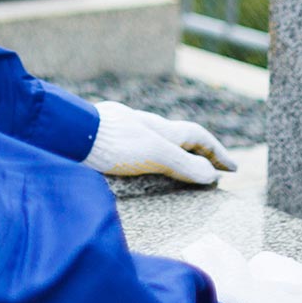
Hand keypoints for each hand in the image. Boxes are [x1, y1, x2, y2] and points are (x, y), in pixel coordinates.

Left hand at [81, 101, 235, 184]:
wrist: (69, 134)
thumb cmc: (112, 142)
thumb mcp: (154, 154)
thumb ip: (183, 164)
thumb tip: (211, 175)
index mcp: (161, 129)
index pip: (197, 136)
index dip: (217, 152)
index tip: (232, 169)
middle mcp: (143, 127)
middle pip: (178, 137)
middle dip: (198, 152)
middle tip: (211, 170)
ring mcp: (123, 131)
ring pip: (156, 141)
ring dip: (173, 154)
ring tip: (181, 171)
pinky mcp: (104, 140)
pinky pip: (135, 148)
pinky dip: (149, 158)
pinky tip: (140, 166)